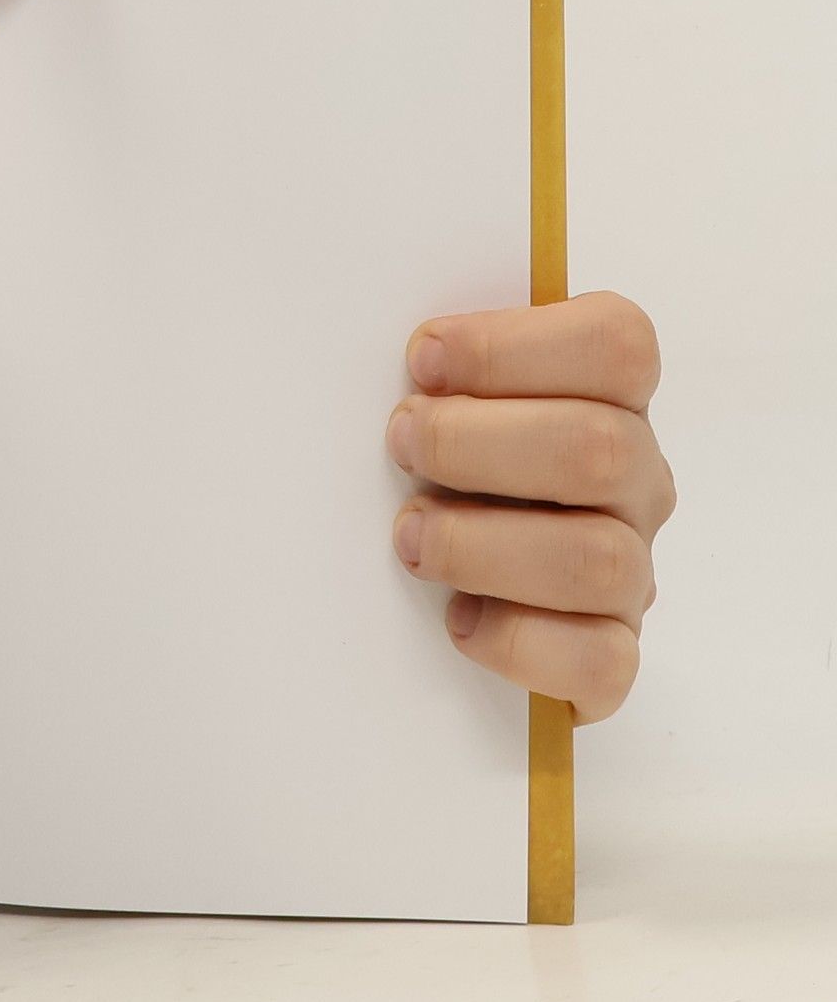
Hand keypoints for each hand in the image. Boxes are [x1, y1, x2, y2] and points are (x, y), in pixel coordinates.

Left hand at [385, 292, 675, 722]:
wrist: (439, 592)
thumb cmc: (434, 469)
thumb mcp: (436, 401)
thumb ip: (433, 371)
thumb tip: (367, 347)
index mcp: (606, 395)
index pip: (614, 341)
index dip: (512, 346)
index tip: (421, 359)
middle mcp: (633, 478)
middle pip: (600, 448)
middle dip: (475, 444)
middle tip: (400, 443)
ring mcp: (631, 569)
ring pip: (599, 559)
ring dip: (483, 545)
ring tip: (407, 537)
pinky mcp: (610, 654)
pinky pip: (596, 660)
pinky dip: (516, 639)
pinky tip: (457, 618)